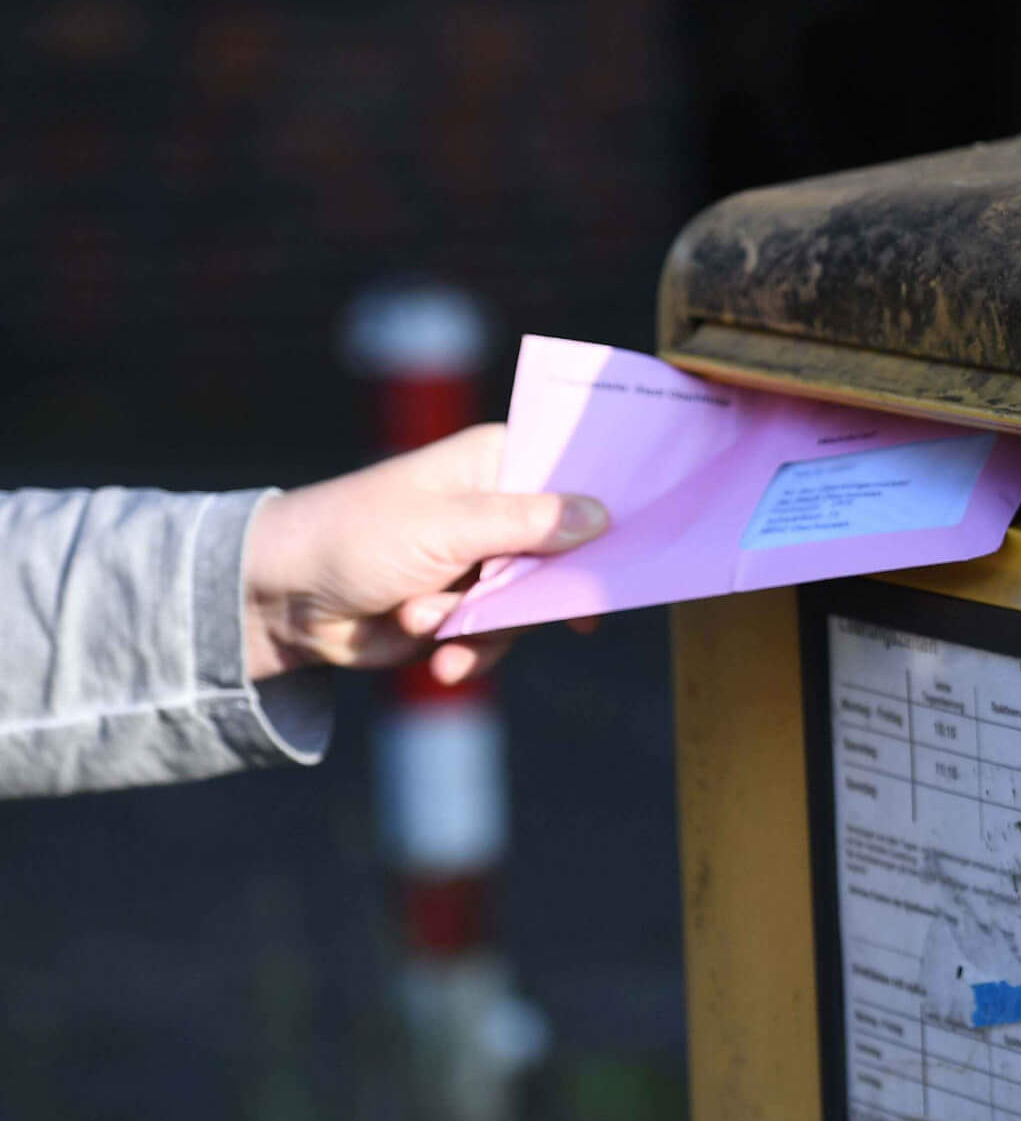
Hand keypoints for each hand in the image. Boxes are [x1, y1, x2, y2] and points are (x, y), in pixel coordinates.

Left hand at [242, 423, 608, 684]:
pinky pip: (504, 638)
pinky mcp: (468, 608)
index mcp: (498, 463)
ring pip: (536, 605)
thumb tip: (602, 515)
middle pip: (568, 552)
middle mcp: (500, 508)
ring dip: (484, 626)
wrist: (283, 601)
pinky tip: (436, 657)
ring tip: (425, 621)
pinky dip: (470, 652)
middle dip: (532, 591)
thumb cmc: (356, 537)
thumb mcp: (448, 526)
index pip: (577, 474)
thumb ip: (528, 524)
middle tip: (543, 612)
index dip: (609, 507)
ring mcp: (485, 562)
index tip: (637, 543)